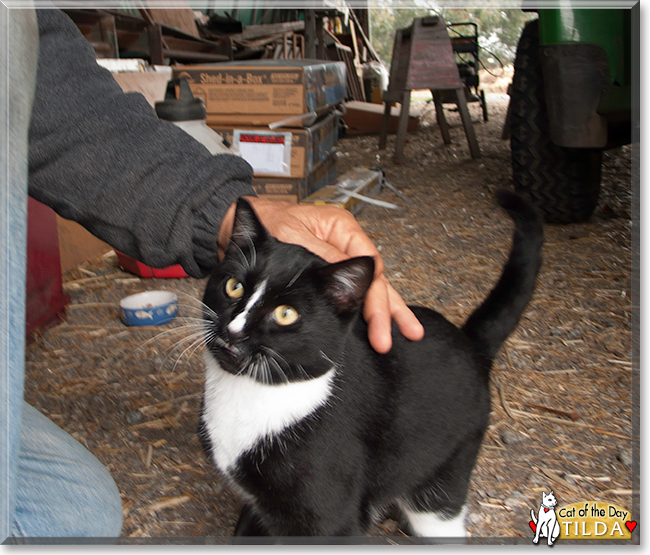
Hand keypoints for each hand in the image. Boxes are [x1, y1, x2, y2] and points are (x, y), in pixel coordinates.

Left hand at [218, 197, 424, 353]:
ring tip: (408, 333)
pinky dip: (365, 310)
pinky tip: (378, 324)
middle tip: (394, 338)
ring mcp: (338, 258)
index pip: (369, 266)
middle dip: (385, 310)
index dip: (375, 297)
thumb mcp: (293, 237)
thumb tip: (353, 275)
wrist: (234, 228)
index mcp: (341, 228)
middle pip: (375, 279)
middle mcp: (344, 243)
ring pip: (368, 287)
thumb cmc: (266, 225)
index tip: (377, 322)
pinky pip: (350, 293)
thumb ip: (324, 257)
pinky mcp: (326, 273)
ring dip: (384, 312)